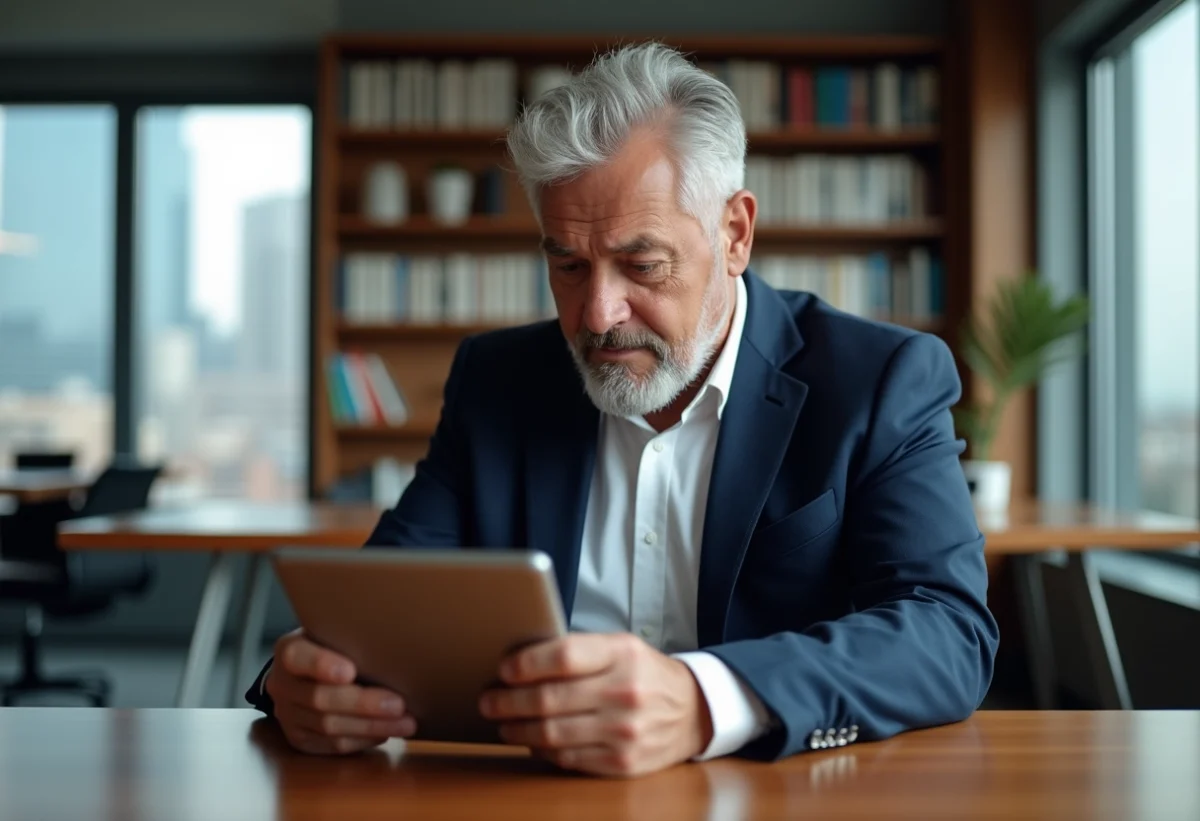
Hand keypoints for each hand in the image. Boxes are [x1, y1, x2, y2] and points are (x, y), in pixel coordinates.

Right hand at [266, 628, 415, 754]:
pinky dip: (362, 740)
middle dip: (363, 704)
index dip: (321, 665)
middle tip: (399, 704)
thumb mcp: (336, 633)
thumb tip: (396, 641)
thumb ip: (352, 638)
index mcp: (289, 650)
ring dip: (371, 726)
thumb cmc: (333, 646)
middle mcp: (281, 684)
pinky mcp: (299, 739)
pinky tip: (386, 732)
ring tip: (406, 722)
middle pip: (319, 698)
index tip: (351, 671)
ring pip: (329, 727)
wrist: (306, 673)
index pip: (297, 657)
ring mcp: (288, 715)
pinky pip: (332, 745)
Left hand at [479, 633, 713, 776]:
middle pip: (549, 699)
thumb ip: (579, 651)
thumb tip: (520, 661)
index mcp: (622, 654)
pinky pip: (568, 758)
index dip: (525, 664)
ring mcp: (625, 731)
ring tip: (503, 723)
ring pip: (551, 733)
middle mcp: (625, 691)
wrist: (692, 711)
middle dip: (508, 702)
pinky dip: (542, 751)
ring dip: (518, 730)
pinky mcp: (622, 762)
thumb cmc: (644, 674)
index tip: (503, 670)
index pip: (562, 656)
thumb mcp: (620, 647)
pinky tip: (532, 742)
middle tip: (488, 701)